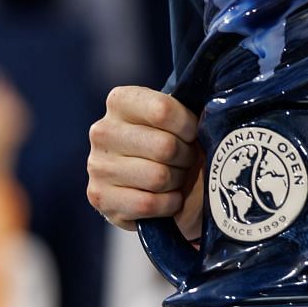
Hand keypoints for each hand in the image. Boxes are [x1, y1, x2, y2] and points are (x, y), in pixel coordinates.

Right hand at [88, 86, 203, 238]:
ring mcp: (97, 165)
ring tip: (176, 177)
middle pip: (164, 147)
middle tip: (186, 160)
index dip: (188, 126)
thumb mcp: (183, 120)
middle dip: (186, 157)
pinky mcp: (99, 197)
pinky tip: (167, 197)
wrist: (156, 183)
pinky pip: (147, 204)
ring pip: (158, 177)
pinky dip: (167, 204)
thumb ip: (192, 110)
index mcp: (122, 102)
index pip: (162, 110)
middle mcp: (102, 131)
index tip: (193, 134)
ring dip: (177, 181)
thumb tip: (210, 115)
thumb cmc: (176, 143)